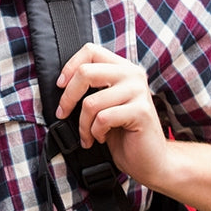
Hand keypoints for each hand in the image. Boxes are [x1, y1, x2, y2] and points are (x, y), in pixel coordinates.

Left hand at [55, 44, 169, 188]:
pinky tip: (101, 138)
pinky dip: (94, 132)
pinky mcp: (141, 111)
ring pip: (91, 102)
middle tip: (63, 114)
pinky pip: (102, 118)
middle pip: (85, 72)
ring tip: (88, 134)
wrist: (149, 159)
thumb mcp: (103, 105)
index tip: (60, 86)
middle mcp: (132, 74)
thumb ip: (91, 89)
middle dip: (67, 98)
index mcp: (122, 69)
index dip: (69, 67)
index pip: (90, 50)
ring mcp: (138, 91)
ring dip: (82, 125)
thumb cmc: (122, 133)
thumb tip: (61, 83)